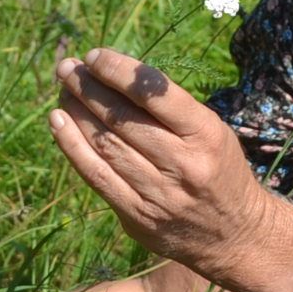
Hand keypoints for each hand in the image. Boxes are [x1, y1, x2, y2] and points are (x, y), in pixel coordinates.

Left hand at [49, 47, 283, 288]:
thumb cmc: (218, 169)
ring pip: (106, 145)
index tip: (94, 55)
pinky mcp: (137, 217)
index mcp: (206, 135)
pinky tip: (58, 122)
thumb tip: (112, 76)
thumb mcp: (212, 132)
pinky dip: (72, 146)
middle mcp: (183, 165)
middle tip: (68, 68)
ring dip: (77, 112)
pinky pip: (96, 176)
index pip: (155, 94)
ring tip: (64, 89)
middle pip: (124, 119)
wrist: (235, 236)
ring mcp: (158, 195)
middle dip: (89, 88)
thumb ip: (170, 110)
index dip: (118, 71)